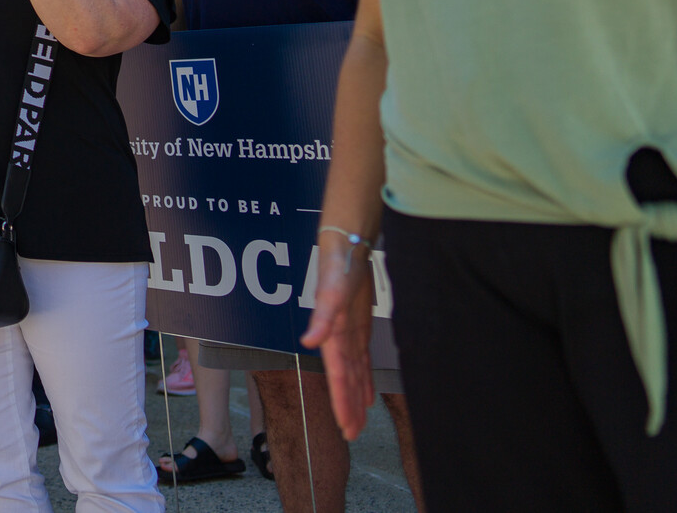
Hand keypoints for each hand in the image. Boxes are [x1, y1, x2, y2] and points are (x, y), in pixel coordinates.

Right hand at [300, 235, 377, 439]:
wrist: (346, 242)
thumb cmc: (337, 262)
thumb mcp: (331, 288)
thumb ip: (322, 314)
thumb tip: (310, 342)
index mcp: (333, 333)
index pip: (338, 376)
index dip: (343, 402)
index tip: (348, 427)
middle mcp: (339, 337)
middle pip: (345, 380)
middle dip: (348, 407)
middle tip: (353, 434)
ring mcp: (349, 332)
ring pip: (353, 373)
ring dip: (355, 397)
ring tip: (358, 422)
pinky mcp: (358, 325)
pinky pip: (360, 359)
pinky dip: (363, 378)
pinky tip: (367, 394)